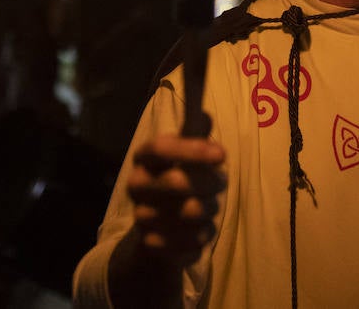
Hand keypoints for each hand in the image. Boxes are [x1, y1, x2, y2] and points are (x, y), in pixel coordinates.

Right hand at [127, 134, 225, 266]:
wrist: (156, 230)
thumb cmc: (176, 183)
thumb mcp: (185, 156)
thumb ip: (195, 136)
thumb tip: (204, 114)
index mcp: (143, 158)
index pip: (161, 147)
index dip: (192, 149)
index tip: (222, 154)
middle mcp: (136, 185)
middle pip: (180, 181)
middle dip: (210, 183)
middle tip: (221, 183)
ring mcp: (141, 216)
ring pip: (191, 212)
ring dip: (210, 209)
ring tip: (208, 207)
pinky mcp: (152, 244)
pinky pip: (192, 238)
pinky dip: (204, 233)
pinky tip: (200, 229)